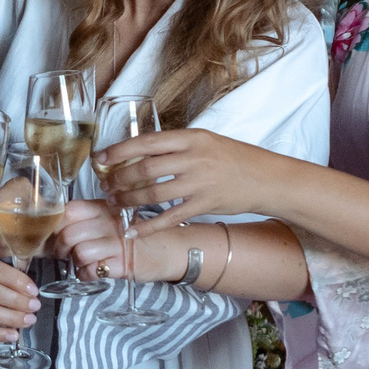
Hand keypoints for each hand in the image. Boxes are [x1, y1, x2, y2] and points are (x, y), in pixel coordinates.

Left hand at [54, 200, 126, 279]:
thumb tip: (50, 232)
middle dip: (60, 248)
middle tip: (64, 253)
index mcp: (103, 207)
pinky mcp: (123, 264)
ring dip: (75, 262)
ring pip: (79, 253)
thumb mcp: (110, 220)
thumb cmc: (132, 236)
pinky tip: (91, 271)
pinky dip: (85, 275)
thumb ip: (84, 221)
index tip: (54, 235)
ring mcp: (117, 243)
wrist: (168, 249)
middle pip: (70, 234)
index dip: (56, 225)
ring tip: (82, 262)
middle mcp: (109, 222)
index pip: (69, 211)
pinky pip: (91, 271)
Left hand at [93, 129, 284, 236]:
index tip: (100, 159)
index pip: (146, 141)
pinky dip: (149, 226)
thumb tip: (140, 152)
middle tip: (107, 187)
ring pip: (154, 193)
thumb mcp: (206, 141)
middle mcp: (194, 158)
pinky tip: (134, 231)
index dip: (119, 151)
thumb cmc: (235, 158)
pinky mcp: (205, 205)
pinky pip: (170, 217)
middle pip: (145, 168)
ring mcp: (200, 182)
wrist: (267, 178)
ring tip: (116, 204)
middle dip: (120, 179)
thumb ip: (177, 146)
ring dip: (129, 200)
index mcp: (191, 137)